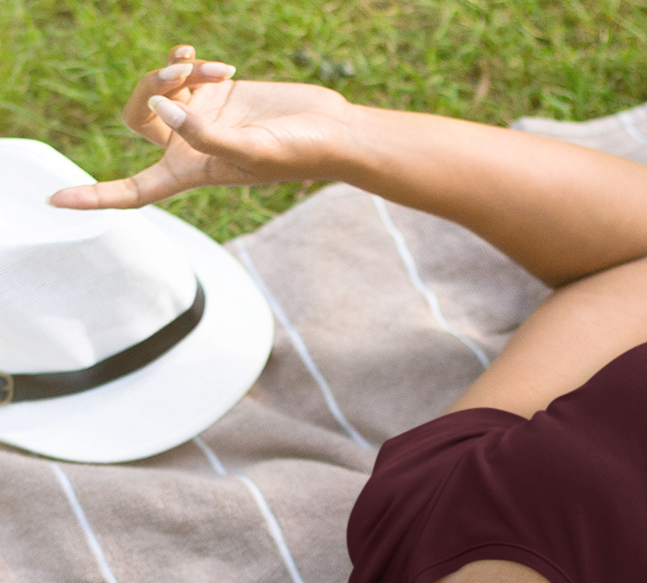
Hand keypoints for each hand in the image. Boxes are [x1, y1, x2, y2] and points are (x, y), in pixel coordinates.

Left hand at [49, 44, 352, 209]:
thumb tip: (163, 104)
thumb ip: (205, 133)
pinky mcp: (214, 93)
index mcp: (192, 173)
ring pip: (158, 87)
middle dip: (149, 86)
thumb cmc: (299, 152)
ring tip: (209, 65)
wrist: (330, 128)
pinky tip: (202, 58)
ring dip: (174, 68)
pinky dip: (186, 59)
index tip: (56, 199)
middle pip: (138, 115)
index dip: (94, 196)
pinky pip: (178, 69)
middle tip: (179, 70)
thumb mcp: (251, 149)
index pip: (134, 190)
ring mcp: (200, 117)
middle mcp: (190, 146)